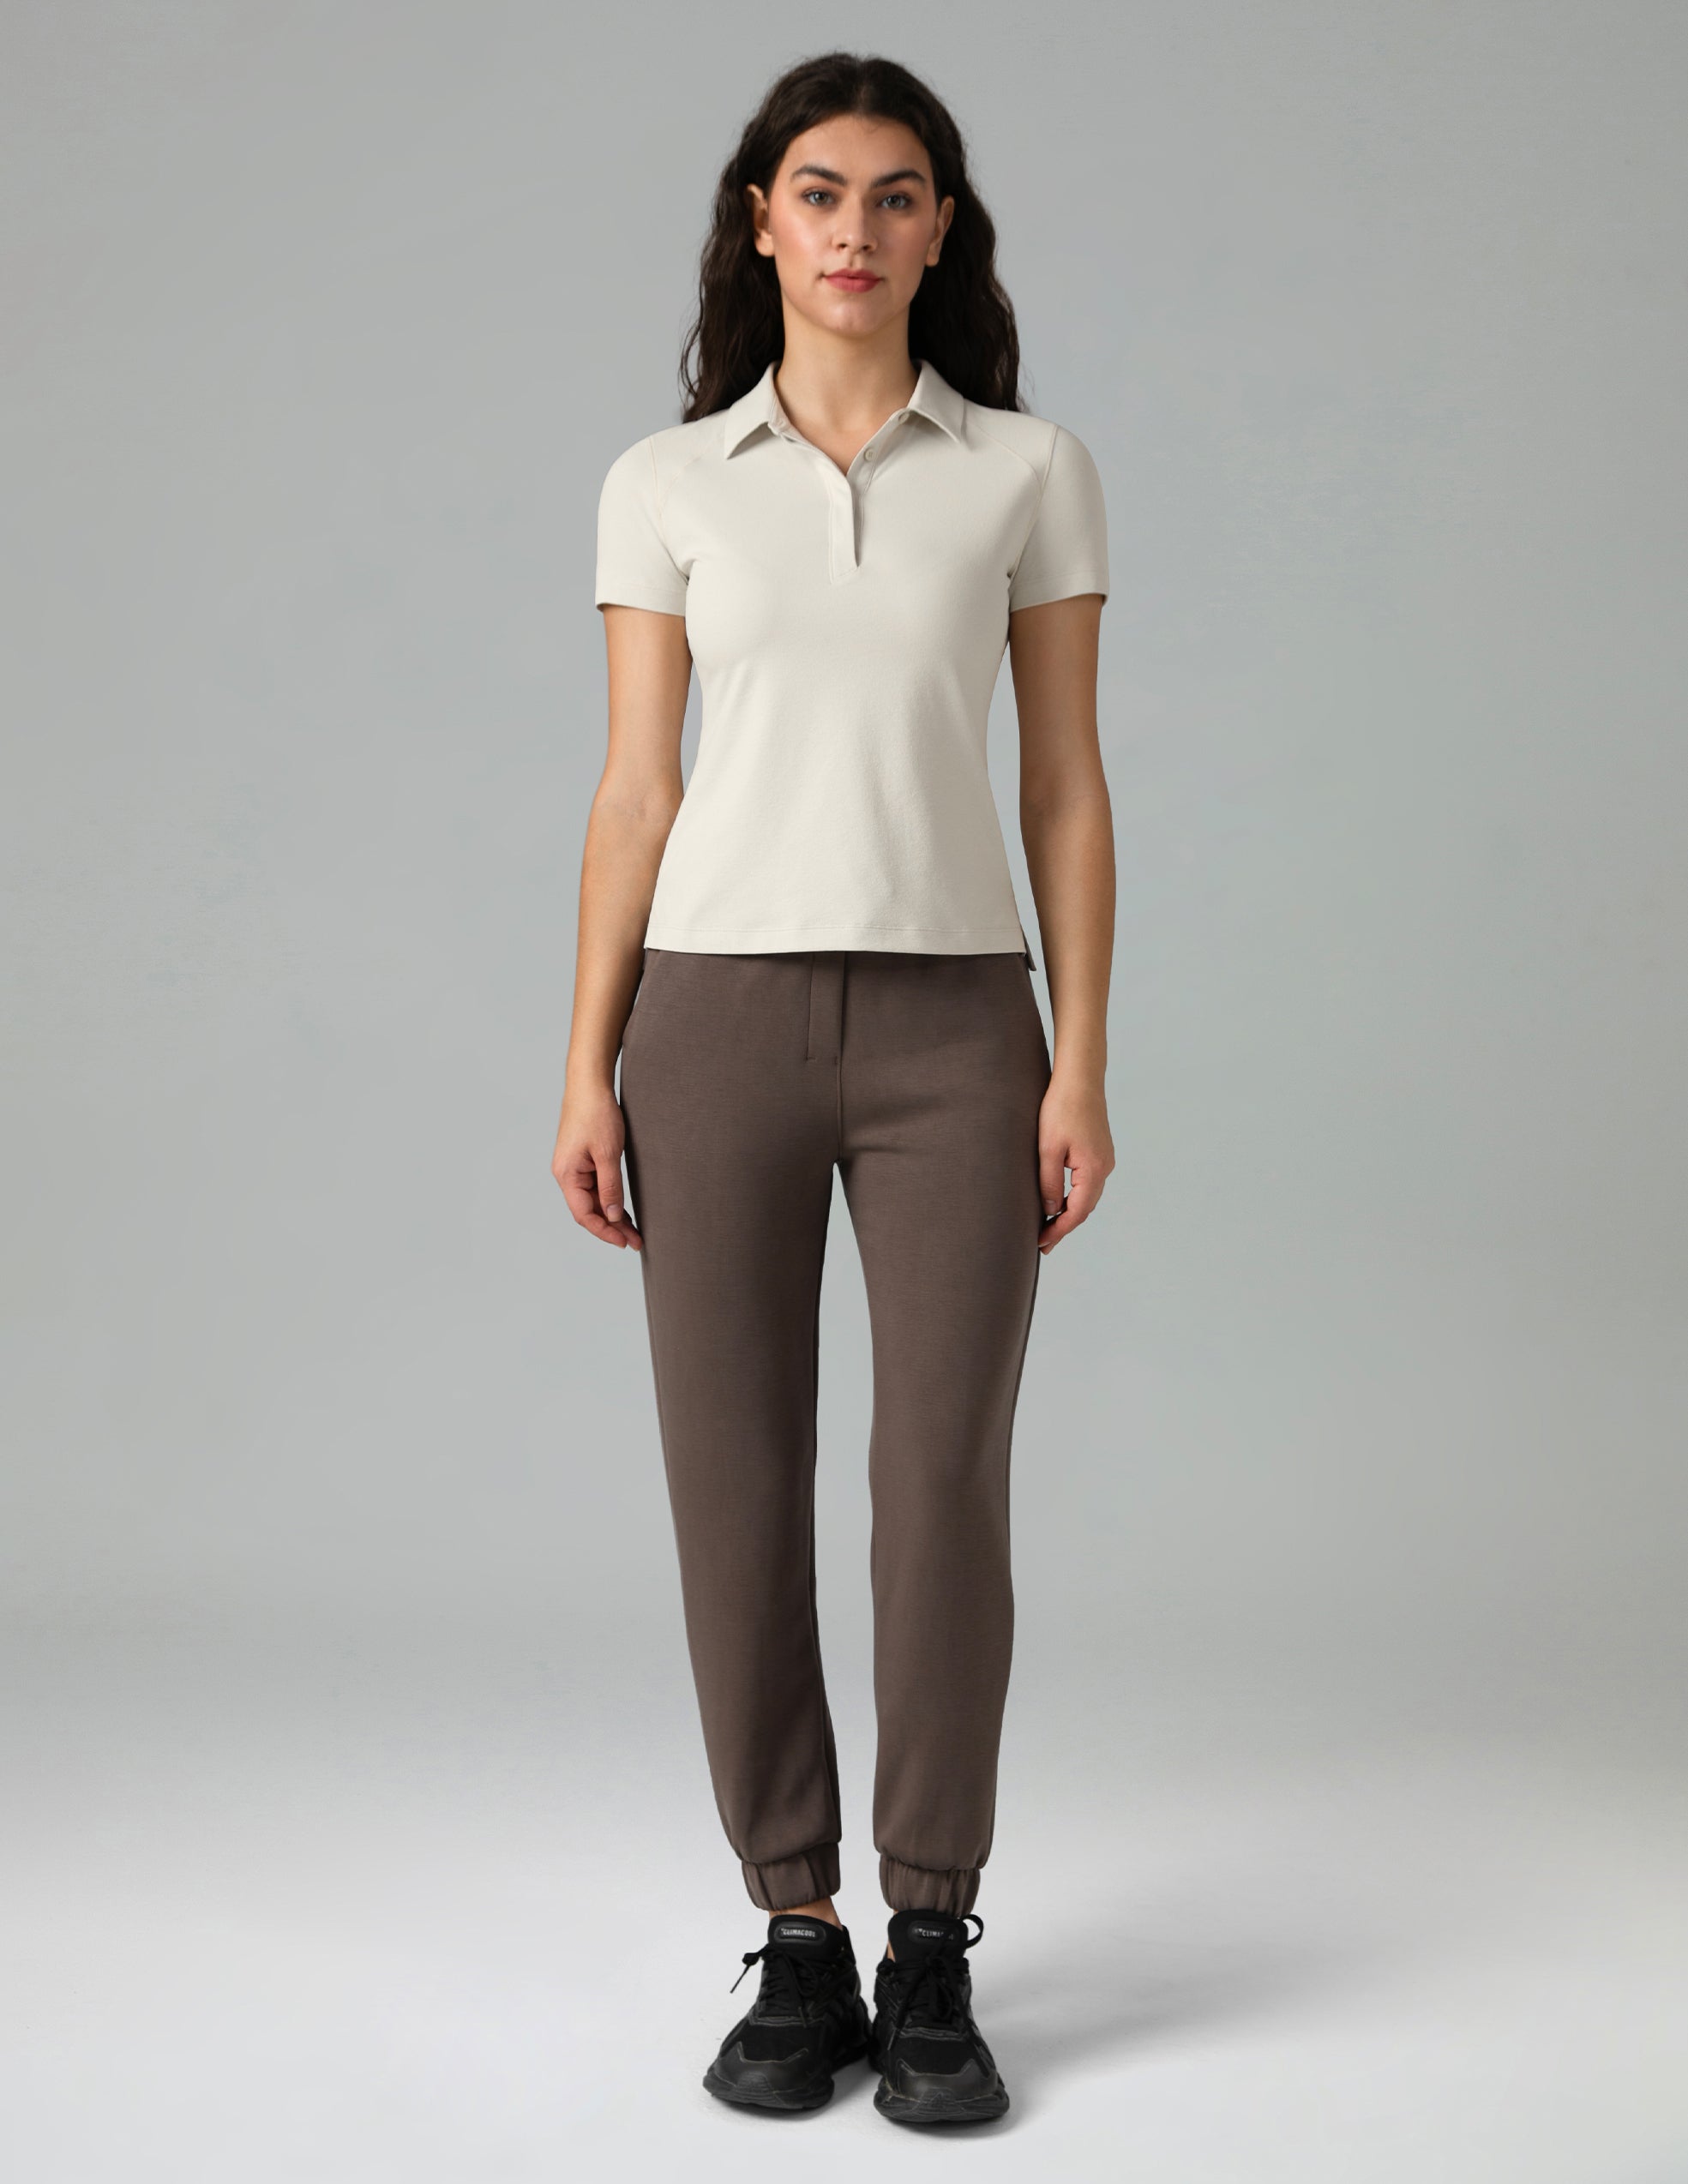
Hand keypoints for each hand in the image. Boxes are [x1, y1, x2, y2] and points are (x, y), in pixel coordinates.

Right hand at [552, 1084, 642, 1249]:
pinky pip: (597, 1187)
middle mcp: (567, 1174)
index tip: (624, 1242)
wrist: (590, 1084)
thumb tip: (611, 1215)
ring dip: (613, 1216)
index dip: (604, 1231)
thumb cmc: (597, 1114)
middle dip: (612, 1227)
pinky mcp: (584, 1161)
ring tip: (635, 1232)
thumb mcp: (608, 1152)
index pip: (583, 1214)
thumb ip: (610, 1186)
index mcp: (566, 1174)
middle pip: (589, 1210)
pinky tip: (624, 1211)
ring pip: (594, 1201)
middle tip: (636, 1242)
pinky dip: (610, 1200)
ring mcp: (575, 1168)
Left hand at [1037, 1074, 1114, 1253]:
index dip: (1059, 1231)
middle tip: (1042, 1242)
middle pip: (1085, 1208)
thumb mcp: (1048, 1148)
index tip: (1041, 1244)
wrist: (1080, 1079)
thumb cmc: (1061, 1109)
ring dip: (1069, 1212)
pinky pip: (1088, 1183)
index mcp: (1093, 1170)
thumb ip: (1049, 1182)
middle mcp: (1104, 1168)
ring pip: (1087, 1196)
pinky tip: (1060, 1200)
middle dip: (1063, 1226)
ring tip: (1048, 1226)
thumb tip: (1050, 1209)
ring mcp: (1105, 1160)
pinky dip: (1075, 1196)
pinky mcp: (1100, 1152)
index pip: (1076, 1212)